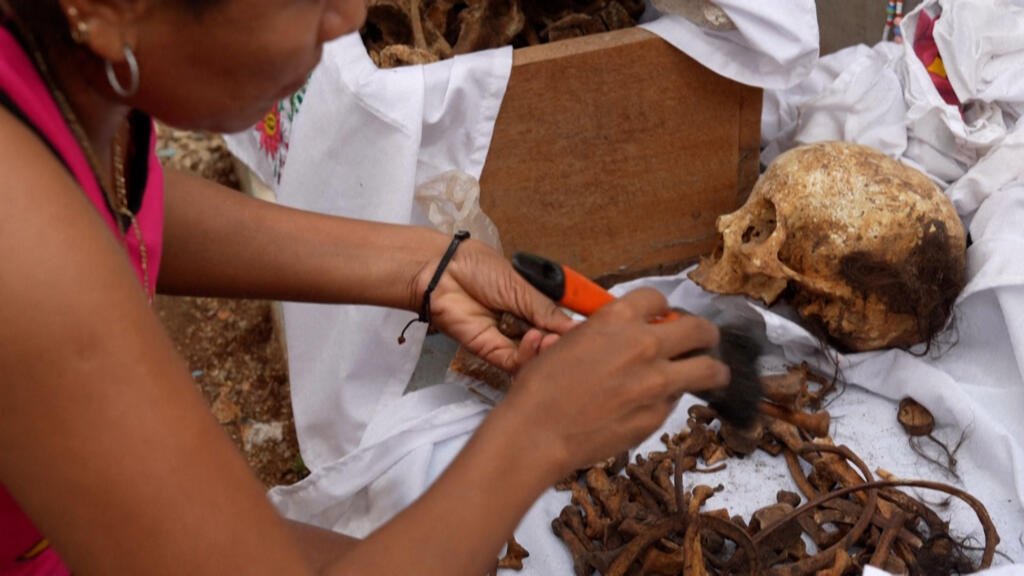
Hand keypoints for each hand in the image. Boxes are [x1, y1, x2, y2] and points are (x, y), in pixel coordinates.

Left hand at [416, 237, 575, 371]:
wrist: (444, 272)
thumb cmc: (479, 269)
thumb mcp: (522, 287)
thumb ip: (547, 310)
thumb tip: (577, 328)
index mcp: (534, 305)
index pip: (561, 324)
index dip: (575, 331)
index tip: (592, 330)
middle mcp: (524, 325)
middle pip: (550, 345)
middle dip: (563, 344)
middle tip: (571, 338)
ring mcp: (508, 340)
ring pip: (535, 359)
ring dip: (546, 352)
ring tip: (550, 339)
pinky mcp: (491, 352)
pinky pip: (515, 364)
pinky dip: (527, 356)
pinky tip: (534, 340)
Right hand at [491, 288, 729, 475]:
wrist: (537, 432)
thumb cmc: (540, 387)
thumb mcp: (568, 341)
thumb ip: (604, 333)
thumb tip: (623, 336)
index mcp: (617, 318)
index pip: (658, 299)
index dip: (661, 309)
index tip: (663, 318)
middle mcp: (644, 344)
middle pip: (698, 328)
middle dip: (704, 333)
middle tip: (704, 340)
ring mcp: (656, 381)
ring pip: (708, 368)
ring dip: (713, 368)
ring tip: (714, 373)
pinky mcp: (658, 414)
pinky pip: (676, 400)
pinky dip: (672, 399)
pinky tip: (657, 403)